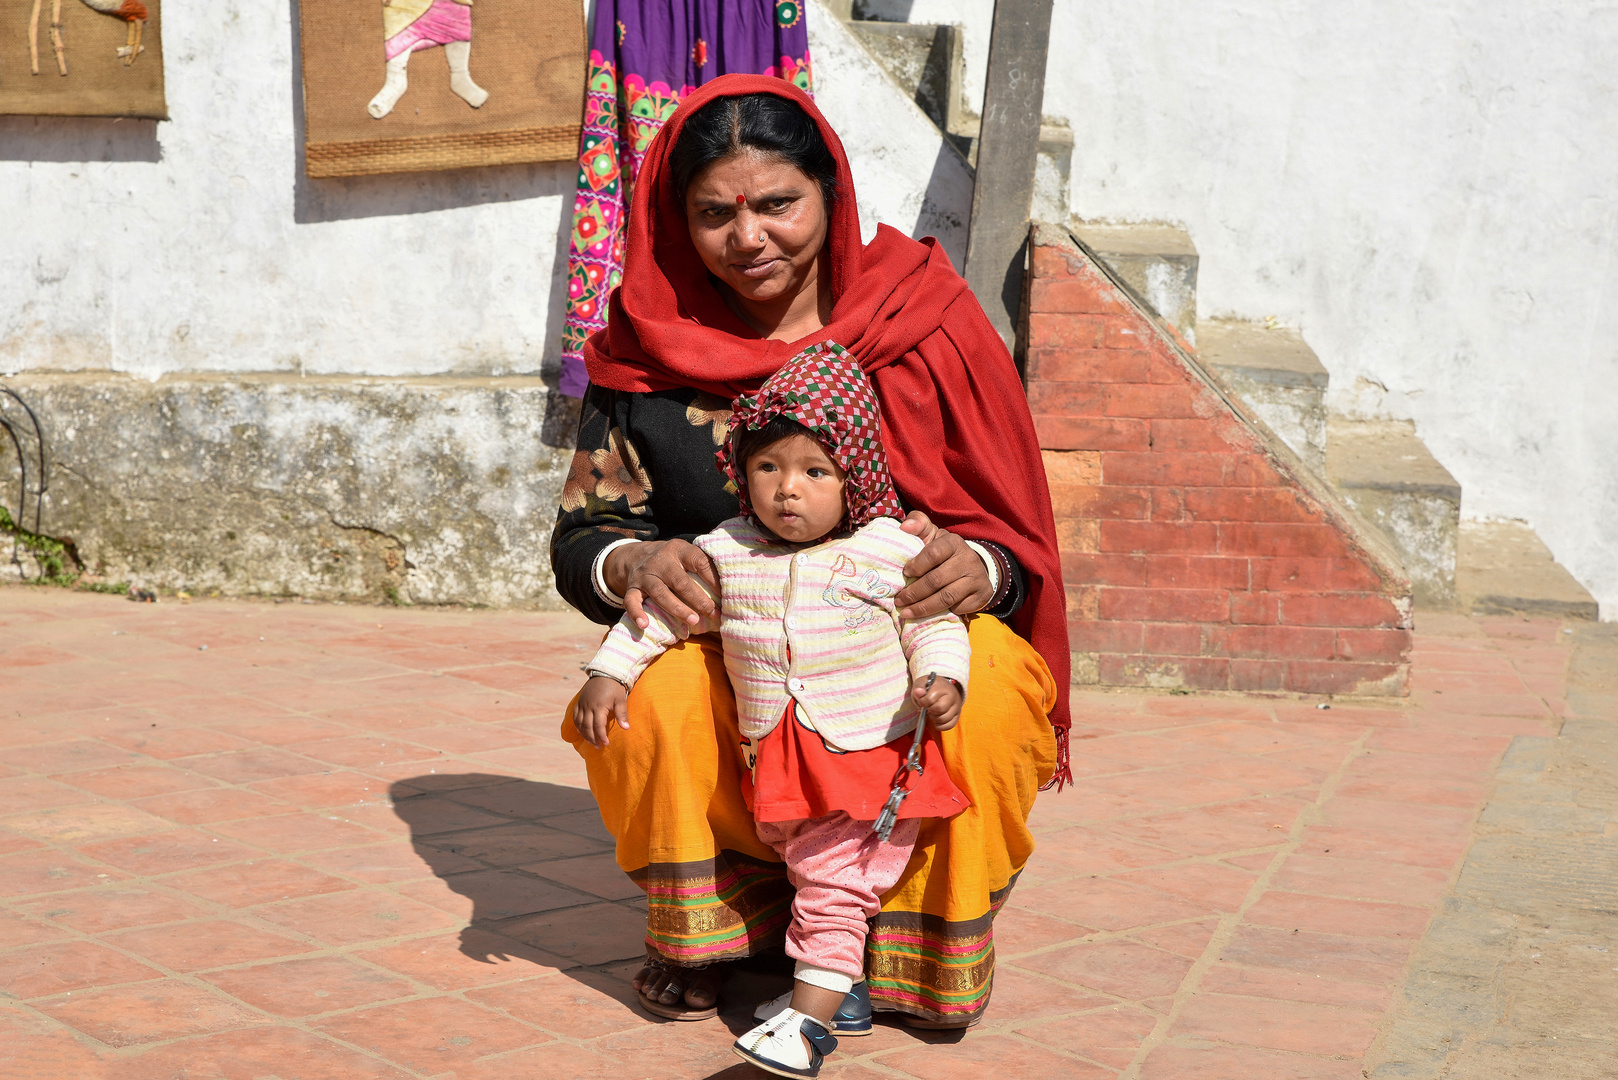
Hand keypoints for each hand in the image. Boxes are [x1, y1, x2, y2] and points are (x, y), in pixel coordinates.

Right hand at [574, 675, 629, 747]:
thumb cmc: (615, 687)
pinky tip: (581, 731)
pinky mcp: (579, 701)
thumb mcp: (621, 700)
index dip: (601, 737)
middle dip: (592, 738)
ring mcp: (582, 704)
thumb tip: (626, 728)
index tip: (606, 744)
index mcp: (599, 706)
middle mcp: (588, 706)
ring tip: (590, 742)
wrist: (605, 672)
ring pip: (580, 723)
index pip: (598, 726)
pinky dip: (577, 725)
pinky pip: (575, 716)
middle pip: (587, 727)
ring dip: (584, 734)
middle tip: (597, 747)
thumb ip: (622, 714)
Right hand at [605, 539, 719, 636]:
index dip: (713, 578)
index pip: (699, 562)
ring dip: (677, 608)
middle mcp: (661, 561)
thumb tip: (734, 583)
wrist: (635, 556)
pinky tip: (645, 625)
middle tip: (713, 613)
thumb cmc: (672, 560)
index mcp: (679, 550)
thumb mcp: (686, 553)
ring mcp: (645, 575)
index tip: (726, 594)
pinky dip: (637, 613)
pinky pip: (631, 601)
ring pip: (660, 593)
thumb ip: (704, 563)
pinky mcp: (632, 588)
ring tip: (692, 621)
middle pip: (680, 581)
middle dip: (698, 598)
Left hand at [895, 512, 994, 618]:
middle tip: (899, 600)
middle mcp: (968, 559)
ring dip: (923, 608)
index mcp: (953, 542)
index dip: (916, 566)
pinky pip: (959, 608)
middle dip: (914, 593)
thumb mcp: (931, 535)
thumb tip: (904, 527)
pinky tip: (928, 616)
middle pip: (936, 580)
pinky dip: (942, 613)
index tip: (904, 574)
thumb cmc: (942, 552)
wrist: (972, 566)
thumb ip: (917, 524)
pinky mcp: (983, 594)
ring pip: (946, 597)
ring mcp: (977, 578)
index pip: (933, 554)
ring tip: (906, 612)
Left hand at [912, 675, 962, 729]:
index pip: (930, 699)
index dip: (923, 702)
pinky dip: (940, 726)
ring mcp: (957, 707)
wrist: (943, 688)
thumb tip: (918, 692)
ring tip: (933, 713)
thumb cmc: (931, 687)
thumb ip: (919, 687)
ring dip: (934, 719)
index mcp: (943, 688)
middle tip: (929, 708)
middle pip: (940, 709)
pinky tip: (936, 720)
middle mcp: (953, 697)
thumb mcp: (923, 683)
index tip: (922, 701)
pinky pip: (949, 726)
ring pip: (944, 719)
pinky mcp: (957, 716)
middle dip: (930, 710)